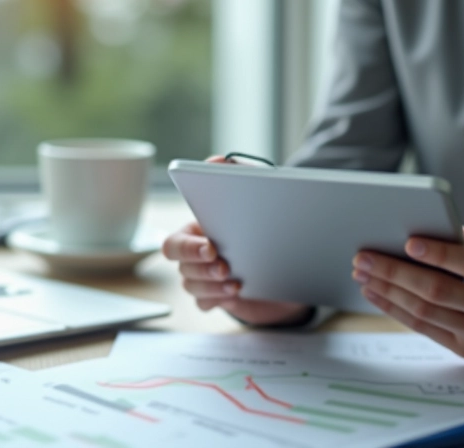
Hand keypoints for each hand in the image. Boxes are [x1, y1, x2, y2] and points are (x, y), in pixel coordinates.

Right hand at [162, 156, 310, 325]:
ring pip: (191, 286)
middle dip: (200, 268)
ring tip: (236, 283)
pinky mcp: (217, 297)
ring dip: (212, 286)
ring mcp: (204, 278)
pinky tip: (235, 294)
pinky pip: (205, 303)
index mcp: (197, 230)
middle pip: (181, 266)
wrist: (288, 257)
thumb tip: (215, 160)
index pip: (175, 242)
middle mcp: (195, 255)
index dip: (189, 247)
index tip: (211, 247)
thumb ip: (234, 171)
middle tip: (224, 266)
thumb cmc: (261, 219)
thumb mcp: (254, 189)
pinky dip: (217, 300)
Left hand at [352, 226, 463, 361]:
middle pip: (439, 291)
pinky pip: (424, 328)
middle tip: (363, 257)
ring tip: (362, 273)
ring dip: (388, 292)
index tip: (408, 241)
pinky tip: (376, 292)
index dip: (440, 253)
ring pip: (426, 312)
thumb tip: (429, 227)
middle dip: (395, 272)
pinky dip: (395, 309)